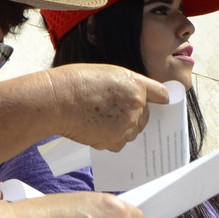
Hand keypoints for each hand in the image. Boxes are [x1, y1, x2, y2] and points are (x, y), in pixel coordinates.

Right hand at [49, 64, 170, 151]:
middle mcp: (136, 105)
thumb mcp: (109, 73)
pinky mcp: (114, 140)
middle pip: (145, 116)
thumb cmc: (76, 82)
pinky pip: (119, 143)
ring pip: (132, 131)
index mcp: (136, 85)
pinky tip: (95, 128)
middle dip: (134, 115)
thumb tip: (139, 97)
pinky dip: (111, 139)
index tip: (161, 102)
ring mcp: (126, 125)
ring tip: (100, 118)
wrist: (57, 99)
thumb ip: (128, 85)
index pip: (160, 94)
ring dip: (122, 128)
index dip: (158, 99)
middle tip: (113, 111)